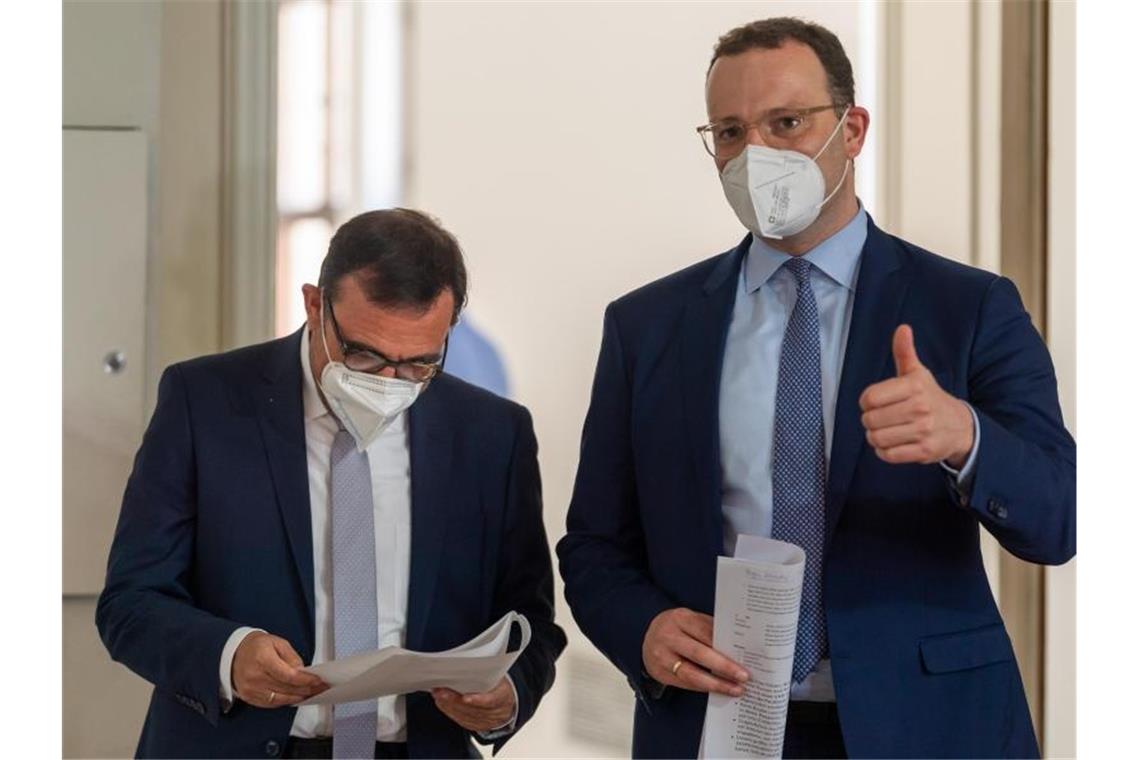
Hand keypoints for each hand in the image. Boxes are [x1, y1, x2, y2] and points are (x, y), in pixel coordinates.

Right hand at [232, 631, 327, 707]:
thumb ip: (292, 657)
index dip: (306, 680)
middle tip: (320, 687)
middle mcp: (255, 676)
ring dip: (298, 697)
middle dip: (306, 689)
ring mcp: (250, 689)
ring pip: (280, 699)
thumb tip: (303, 672)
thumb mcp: (277, 643)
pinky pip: (271, 703)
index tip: (318, 680)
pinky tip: (295, 697)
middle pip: (286, 688)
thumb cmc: (256, 646)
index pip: (289, 675)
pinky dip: (285, 701)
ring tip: (311, 693)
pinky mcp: (249, 697)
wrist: (233, 654)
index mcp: (263, 659)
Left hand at [431, 677, 515, 732]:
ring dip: (448, 705)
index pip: (491, 700)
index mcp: (503, 696)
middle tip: (440, 691)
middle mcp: (494, 712)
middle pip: (472, 709)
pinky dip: (449, 711)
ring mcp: (485, 721)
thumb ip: (488, 670)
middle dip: (454, 700)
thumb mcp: (500, 675)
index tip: (465, 697)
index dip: (478, 700)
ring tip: (437, 694)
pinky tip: (442, 703)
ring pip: (464, 716)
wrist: (507, 704)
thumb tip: (471, 657)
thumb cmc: (500, 686)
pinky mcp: (476, 725)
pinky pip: (461, 720)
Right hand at [642, 608, 747, 695]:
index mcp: (679, 619)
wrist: (648, 636)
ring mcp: (661, 657)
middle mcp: (668, 637)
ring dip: (716, 684)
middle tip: (744, 677)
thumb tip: (738, 647)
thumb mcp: (691, 620)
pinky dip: (705, 688)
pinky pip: (685, 684)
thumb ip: (709, 630)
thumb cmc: (677, 627)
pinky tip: (719, 690)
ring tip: (736, 689)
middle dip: (724, 667)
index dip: (724, 647)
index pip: (705, 633)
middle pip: (699, 654)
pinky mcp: (659, 673)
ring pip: (691, 674)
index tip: (744, 658)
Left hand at [859, 324, 974, 467]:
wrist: (960, 427)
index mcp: (914, 386)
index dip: (866, 402)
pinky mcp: (923, 452)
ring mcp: (923, 431)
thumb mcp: (918, 373)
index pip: (869, 398)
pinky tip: (893, 443)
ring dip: (875, 437)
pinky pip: (888, 455)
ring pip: (877, 439)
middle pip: (870, 420)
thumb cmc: (931, 397)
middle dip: (870, 420)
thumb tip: (902, 329)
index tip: (876, 402)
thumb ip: (905, 352)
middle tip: (880, 418)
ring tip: (885, 431)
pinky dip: (885, 451)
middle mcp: (920, 408)